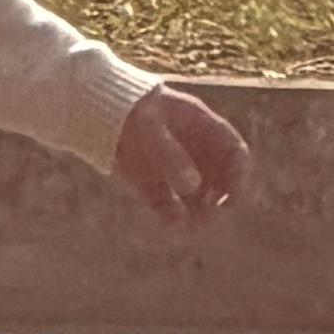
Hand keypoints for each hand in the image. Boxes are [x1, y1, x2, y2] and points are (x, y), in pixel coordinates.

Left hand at [112, 86, 247, 229]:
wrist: (94, 108)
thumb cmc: (129, 111)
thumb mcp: (149, 128)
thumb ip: (170, 154)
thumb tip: (193, 187)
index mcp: (201, 127)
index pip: (233, 151)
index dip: (238, 173)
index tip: (233, 195)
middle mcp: (191, 150)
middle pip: (218, 178)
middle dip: (220, 198)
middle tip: (212, 213)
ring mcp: (171, 167)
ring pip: (194, 195)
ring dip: (198, 211)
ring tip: (194, 225)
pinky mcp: (149, 182)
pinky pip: (166, 203)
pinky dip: (171, 215)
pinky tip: (171, 223)